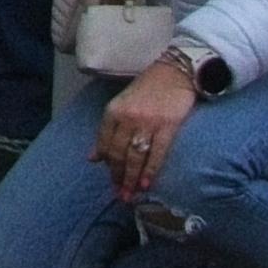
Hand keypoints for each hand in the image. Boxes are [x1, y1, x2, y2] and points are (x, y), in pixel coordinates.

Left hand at [93, 49, 204, 197]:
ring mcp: (147, 122)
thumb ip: (107, 132)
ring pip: (135, 157)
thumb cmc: (147, 90)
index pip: (105, 145)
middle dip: (117, 177)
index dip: (107, 166)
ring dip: (131, 179)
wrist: (175, 72)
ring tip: (130, 195)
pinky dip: (150, 171)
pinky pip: (157, 153)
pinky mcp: (167, 126)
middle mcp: (127, 118)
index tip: (111, 182)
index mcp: (113, 112)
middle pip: (118, 154)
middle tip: (120, 195)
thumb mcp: (121, 107)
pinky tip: (146, 184)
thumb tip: (93, 159)